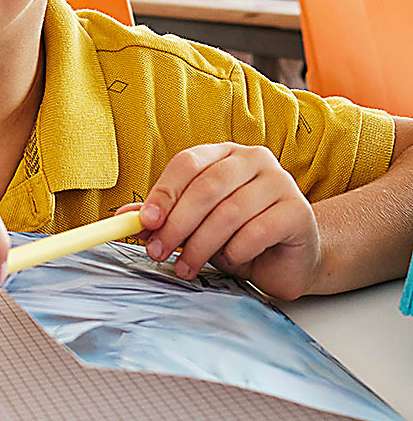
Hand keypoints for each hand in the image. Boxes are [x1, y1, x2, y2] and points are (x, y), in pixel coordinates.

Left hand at [136, 143, 321, 299]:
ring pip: (228, 212)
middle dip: (177, 224)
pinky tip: (228, 261)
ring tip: (187, 267)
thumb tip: (124, 217)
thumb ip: (162, 217)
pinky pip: (257, 231)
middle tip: (159, 251)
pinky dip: (235, 251)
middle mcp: (253, 160)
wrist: (288, 258)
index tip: (146, 222)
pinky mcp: (297, 211)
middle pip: (206, 187)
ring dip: (201, 245)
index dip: (164, 193)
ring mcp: (280, 182)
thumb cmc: (238, 234)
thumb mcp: (193, 225)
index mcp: (223, 153)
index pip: (187, 164)